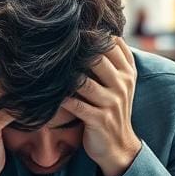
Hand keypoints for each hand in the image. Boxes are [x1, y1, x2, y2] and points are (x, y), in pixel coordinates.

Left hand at [61, 39, 140, 175]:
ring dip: (63, 76)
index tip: (70, 31)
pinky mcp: (99, 119)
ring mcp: (112, 102)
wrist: (119, 146)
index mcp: (128, 72)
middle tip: (53, 47)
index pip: (112, 43)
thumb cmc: (112, 108)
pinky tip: (48, 93)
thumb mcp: (121, 83)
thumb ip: (113, 59)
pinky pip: (75, 104)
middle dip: (74, 52)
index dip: (91, 35)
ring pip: (84, 81)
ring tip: (46, 69)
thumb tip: (96, 30)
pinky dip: (60, 98)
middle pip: (97, 58)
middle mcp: (122, 84)